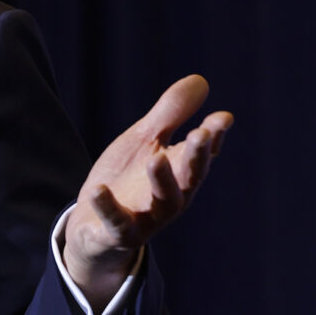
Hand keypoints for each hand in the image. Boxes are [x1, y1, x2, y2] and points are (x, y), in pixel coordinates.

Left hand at [62, 75, 232, 309]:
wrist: (94, 225)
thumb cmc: (127, 178)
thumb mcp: (144, 141)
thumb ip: (169, 114)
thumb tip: (200, 80)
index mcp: (181, 171)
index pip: (202, 153)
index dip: (213, 137)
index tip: (221, 118)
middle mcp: (172, 196)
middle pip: (190, 176)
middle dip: (197, 156)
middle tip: (201, 134)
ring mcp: (148, 217)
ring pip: (163, 201)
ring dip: (162, 180)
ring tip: (156, 158)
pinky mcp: (120, 234)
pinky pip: (116, 223)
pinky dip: (108, 207)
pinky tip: (99, 189)